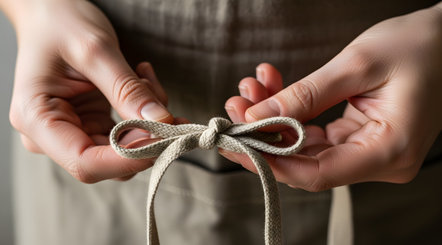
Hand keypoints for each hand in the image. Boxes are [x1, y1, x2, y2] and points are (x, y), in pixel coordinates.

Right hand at [7, 0, 172, 181]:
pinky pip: (128, 134)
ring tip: (146, 79)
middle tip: (163, 102)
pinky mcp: (92, 125)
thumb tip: (161, 123)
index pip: (85, 162)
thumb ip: (127, 90)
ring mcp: (73, 132)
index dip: (128, 158)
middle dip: (145, 136)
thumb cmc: (60, 23)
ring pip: (125, 150)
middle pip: (108, 161)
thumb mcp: (95, 51)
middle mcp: (51, 134)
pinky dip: (144, 113)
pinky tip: (143, 82)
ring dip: (148, 121)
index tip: (164, 138)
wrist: (52, 13)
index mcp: (37, 119)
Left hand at [223, 4, 441, 190]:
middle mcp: (380, 160)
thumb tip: (257, 118)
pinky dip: (292, 114)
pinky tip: (272, 89)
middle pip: (306, 163)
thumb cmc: (418, 46)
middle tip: (235, 108)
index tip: (235, 143)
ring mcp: (370, 151)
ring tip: (249, 91)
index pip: (317, 173)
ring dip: (274, 121)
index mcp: (389, 150)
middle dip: (264, 135)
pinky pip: (316, 135)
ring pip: (306, 149)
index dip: (270, 162)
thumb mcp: (357, 64)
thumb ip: (306, 95)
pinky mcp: (361, 138)